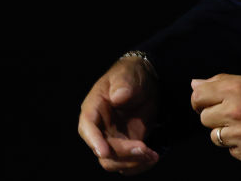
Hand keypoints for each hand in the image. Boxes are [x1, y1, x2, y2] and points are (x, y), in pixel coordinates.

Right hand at [78, 56, 159, 174]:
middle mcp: (99, 129)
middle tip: (144, 149)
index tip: (104, 151)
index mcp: (93, 109)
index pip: (88, 128)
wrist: (144, 82)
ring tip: (152, 155)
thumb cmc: (130, 75)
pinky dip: (139, 165)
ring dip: (132, 163)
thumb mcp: (127, 75)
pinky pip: (127, 163)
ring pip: (114, 162)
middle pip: (103, 151)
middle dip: (123, 154)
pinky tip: (153, 157)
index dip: (94, 141)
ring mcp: (112, 139)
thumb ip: (123, 85)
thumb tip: (118, 97)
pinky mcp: (126, 145)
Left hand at [190, 74, 240, 164]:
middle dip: (215, 116)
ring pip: (215, 137)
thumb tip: (193, 83)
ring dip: (226, 132)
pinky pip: (231, 151)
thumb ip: (221, 82)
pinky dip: (239, 145)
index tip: (207, 102)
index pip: (197, 96)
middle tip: (232, 113)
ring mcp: (240, 135)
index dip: (200, 99)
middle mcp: (234, 111)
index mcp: (235, 89)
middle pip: (204, 118)